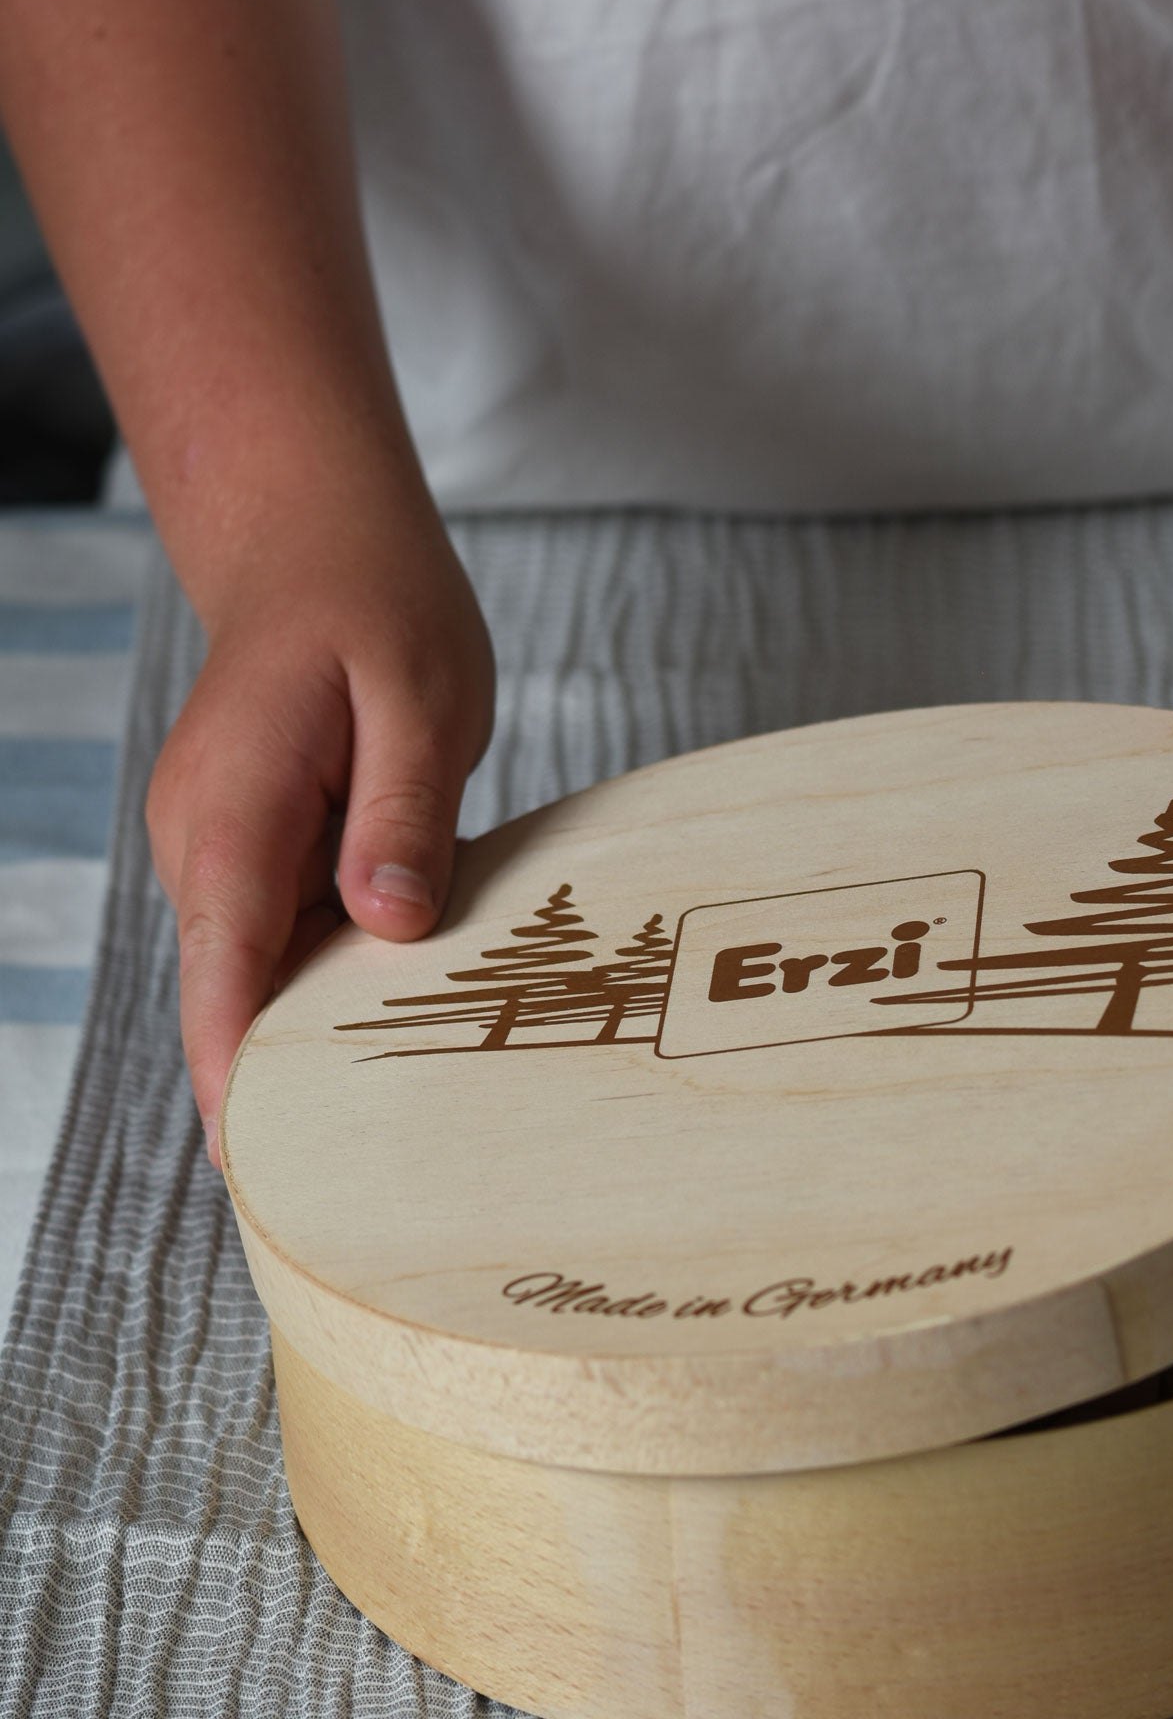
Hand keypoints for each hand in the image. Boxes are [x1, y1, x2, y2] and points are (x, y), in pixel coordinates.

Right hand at [146, 521, 494, 1164]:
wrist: (314, 538)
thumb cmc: (370, 599)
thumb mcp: (418, 695)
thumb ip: (404, 813)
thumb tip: (388, 926)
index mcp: (233, 813)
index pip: (222, 971)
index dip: (238, 1075)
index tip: (262, 1165)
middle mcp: (208, 844)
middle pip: (236, 995)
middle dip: (286, 1083)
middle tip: (369, 1179)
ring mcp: (228, 850)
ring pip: (266, 974)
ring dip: (325, 1034)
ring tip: (408, 1117)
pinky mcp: (264, 851)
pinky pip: (295, 938)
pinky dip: (344, 980)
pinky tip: (414, 1016)